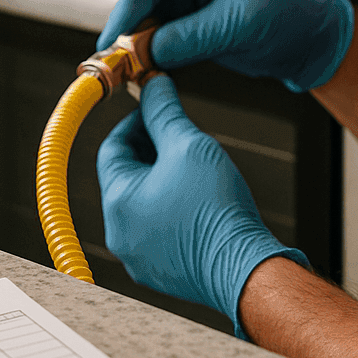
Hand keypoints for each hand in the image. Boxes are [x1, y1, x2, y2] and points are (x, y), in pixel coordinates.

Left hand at [96, 76, 307, 337]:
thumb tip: (153, 86)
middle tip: (182, 137)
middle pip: (126, 176)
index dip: (135, 122)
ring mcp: (138, 257)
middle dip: (151, 151)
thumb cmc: (217, 209)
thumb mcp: (190, 146)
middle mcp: (120, 233)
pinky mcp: (160, 271)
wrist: (245, 269)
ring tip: (195, 171)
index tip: (158, 110)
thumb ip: (165, 112)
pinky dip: (171, 210)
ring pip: (142, 204)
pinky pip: (157, 230)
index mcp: (118, 201)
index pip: (112, 148)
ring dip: (162, 180)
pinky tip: (199, 202)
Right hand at [98, 0, 353, 93]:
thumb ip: (189, 37)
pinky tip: (148, 68)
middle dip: (132, 26)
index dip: (129, 5)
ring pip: (153, 16)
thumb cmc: (293, 15)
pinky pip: (167, 33)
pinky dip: (157, 52)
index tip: (113, 34)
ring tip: (130, 67)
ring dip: (142, 42)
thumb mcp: (237, 25)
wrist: (315, 40)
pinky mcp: (197, 18)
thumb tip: (146, 51)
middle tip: (116, 56)